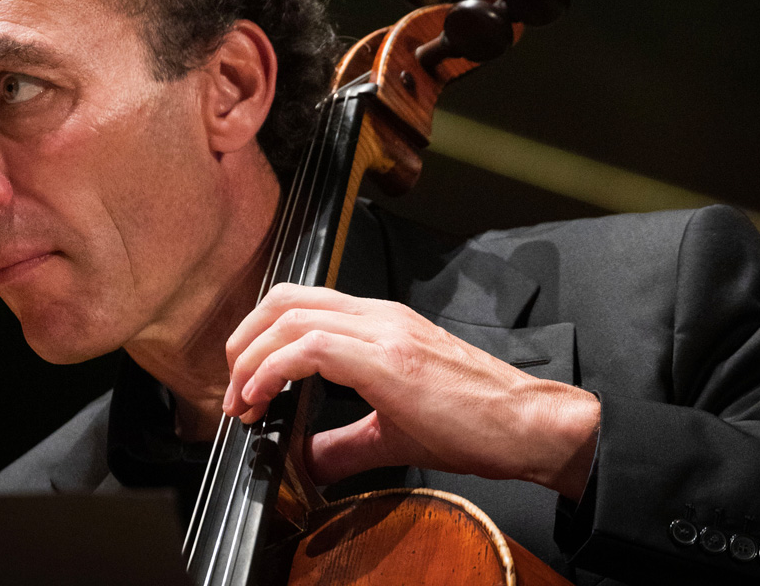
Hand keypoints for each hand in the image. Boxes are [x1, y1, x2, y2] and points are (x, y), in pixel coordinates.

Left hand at [222, 283, 599, 499]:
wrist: (528, 426)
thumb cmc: (475, 422)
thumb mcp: (392, 430)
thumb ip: (342, 443)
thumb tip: (305, 461)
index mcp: (379, 324)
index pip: (299, 304)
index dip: (257, 339)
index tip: (243, 388)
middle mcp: (378, 316)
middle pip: (283, 299)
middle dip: (242, 342)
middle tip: (231, 390)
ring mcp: (384, 332)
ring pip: (290, 316)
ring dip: (250, 359)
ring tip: (240, 401)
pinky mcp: (389, 360)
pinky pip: (311, 346)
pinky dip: (272, 370)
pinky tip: (261, 399)